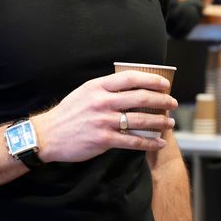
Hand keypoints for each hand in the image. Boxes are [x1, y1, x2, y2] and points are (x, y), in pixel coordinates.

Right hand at [34, 71, 176, 161]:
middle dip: (161, 100)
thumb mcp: (84, 92)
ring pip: (140, 119)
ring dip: (160, 121)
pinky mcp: (104, 140)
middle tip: (173, 103)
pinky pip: (133, 141)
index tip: (165, 84)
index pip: (130, 78)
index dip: (151, 79)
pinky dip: (149, 142)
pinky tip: (159, 143)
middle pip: (140, 98)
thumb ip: (105, 88)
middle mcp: (102, 102)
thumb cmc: (68, 113)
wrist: (48, 135)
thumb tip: (130, 86)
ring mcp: (104, 121)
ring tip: (170, 123)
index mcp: (98, 87)